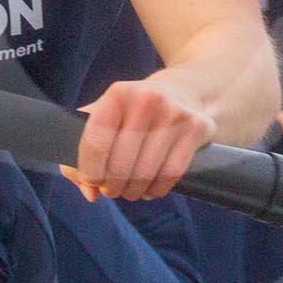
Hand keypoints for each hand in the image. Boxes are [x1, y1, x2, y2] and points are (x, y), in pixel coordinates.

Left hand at [72, 76, 216, 200]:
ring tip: (131, 191)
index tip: (93, 181)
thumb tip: (90, 192)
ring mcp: (175, 113)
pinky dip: (157, 190)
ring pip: (146, 173)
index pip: (96, 142)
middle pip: (121, 164)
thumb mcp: (107, 116)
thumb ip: (86, 152)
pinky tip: (151, 189)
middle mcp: (146, 99)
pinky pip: (171, 174)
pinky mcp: (197, 127)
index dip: (90, 171)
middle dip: (113, 186)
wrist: (185, 90)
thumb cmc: (135, 111)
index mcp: (118, 94)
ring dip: (134, 191)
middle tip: (113, 189)